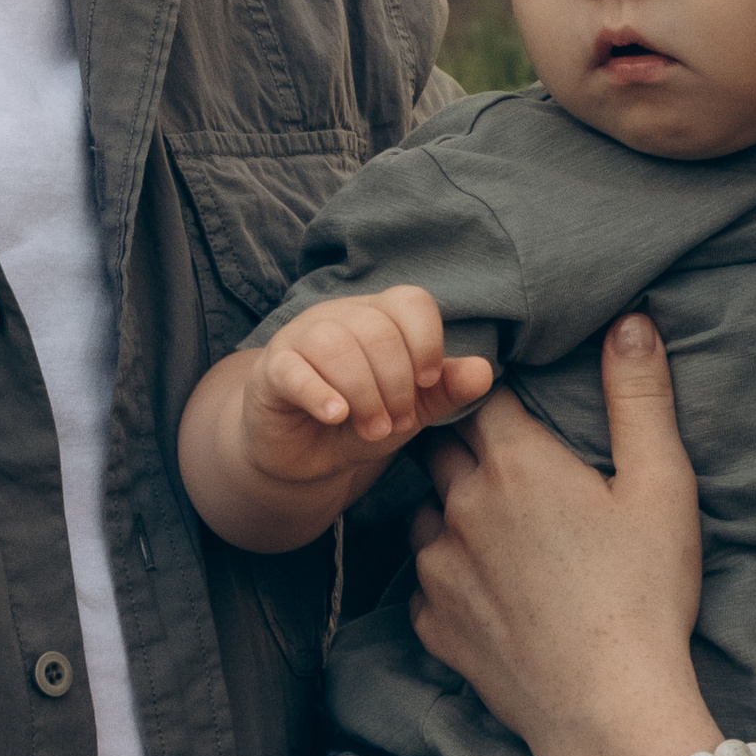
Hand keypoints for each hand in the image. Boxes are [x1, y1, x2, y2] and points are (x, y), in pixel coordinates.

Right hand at [248, 288, 495, 478]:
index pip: (410, 301)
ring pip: (334, 343)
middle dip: (397, 383)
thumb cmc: (359, 418)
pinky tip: (337, 416)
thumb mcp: (410, 407)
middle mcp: (338, 317)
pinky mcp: (271, 371)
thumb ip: (445, 390)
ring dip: (364, 392)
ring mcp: (300, 339)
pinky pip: (293, 369)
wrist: (302, 453)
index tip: (428, 383)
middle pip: (377, 328)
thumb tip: (484, 371)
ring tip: (373, 429)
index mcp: (378, 316)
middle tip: (397, 423)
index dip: (427, 341)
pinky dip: (319, 392)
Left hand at [411, 313, 707, 755]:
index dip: (494, 393)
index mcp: (517, 462)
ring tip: (499, 533)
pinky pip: (426, 585)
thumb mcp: (662, 485)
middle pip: (442, 450)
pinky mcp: (435, 625)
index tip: (511, 400)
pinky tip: (490, 593)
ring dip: (452, 514)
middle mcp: (462, 506)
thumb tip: (629, 320)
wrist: (609, 709)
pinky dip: (450, 580)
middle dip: (466, 447)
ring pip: (425, 517)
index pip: (481, 398)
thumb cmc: (645, 593)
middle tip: (510, 465)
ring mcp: (439, 569)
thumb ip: (640, 397)